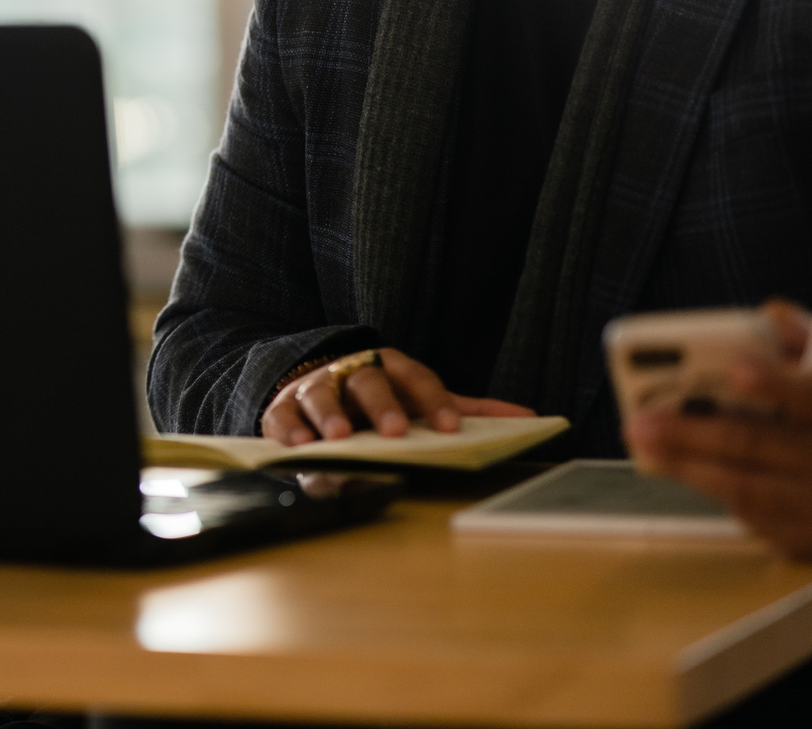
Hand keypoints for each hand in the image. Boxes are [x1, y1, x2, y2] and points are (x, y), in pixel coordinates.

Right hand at [261, 347, 534, 444]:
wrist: (319, 380)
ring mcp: (316, 387)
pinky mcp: (283, 406)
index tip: (450, 429)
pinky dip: (290, 429)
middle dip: (381, 404)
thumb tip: (528, 417)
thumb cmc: (379, 396)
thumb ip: (466, 408)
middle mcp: (353, 371)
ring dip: (329, 414)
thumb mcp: (419, 397)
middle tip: (394, 433)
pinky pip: (283, 415)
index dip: (434, 402)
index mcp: (391, 366)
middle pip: (368, 380)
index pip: (416, 378)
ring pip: (322, 394)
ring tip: (339, 437)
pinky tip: (301, 445)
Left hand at [627, 299, 811, 558]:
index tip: (734, 367)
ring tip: (642, 444)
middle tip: (639, 420)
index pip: (810, 393)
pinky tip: (678, 467)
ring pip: (741, 485)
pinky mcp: (804, 537)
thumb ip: (793, 334)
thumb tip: (759, 315)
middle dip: (690, 430)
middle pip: (755, 443)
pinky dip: (707, 488)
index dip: (772, 382)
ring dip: (683, 464)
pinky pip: (745, 513)